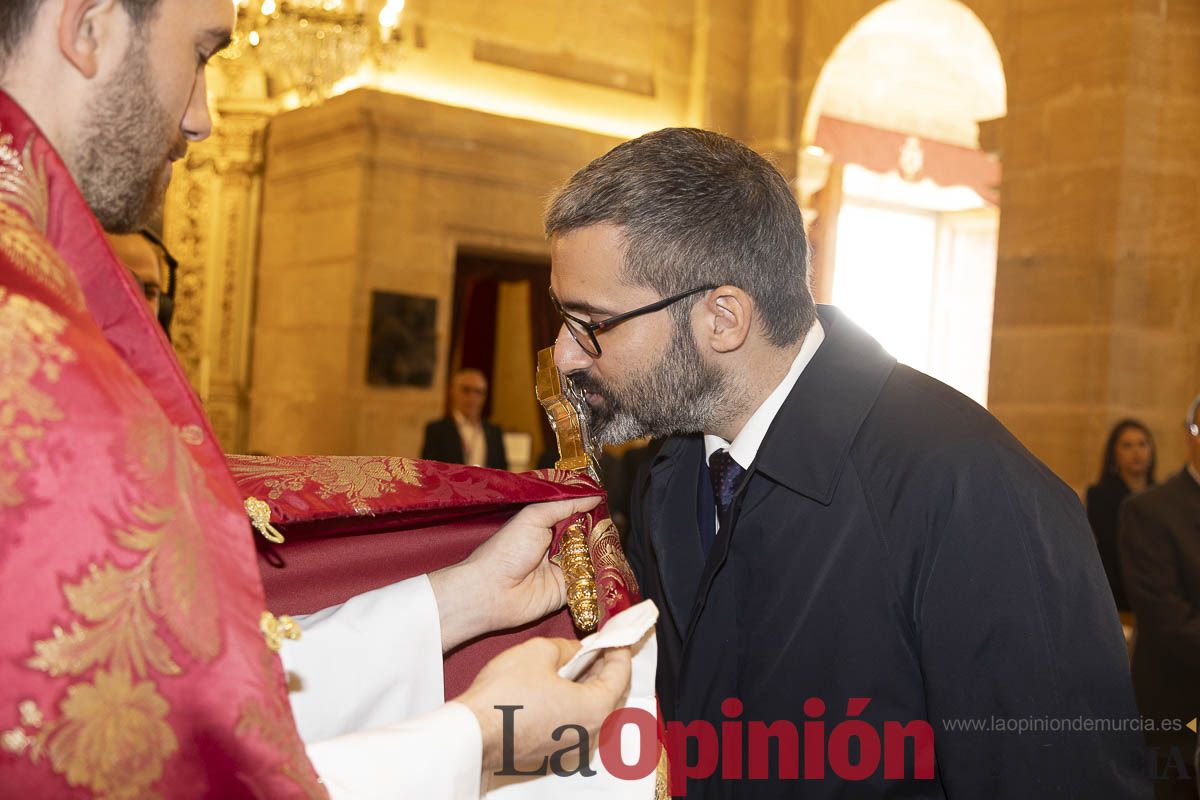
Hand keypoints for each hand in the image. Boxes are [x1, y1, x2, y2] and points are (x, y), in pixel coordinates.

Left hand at [429, 495, 600, 650]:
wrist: (492, 592)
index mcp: (547, 525)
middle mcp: (558, 546)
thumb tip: (594, 495)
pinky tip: (611, 568)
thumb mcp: (534, 517)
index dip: (593, 509)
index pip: (577, 513)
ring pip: (593, 557)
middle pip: (589, 536)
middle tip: (614, 528)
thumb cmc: (506, 551)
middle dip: (601, 532)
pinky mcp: (569, 590)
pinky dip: (600, 576)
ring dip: (602, 553)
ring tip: (614, 547)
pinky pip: (591, 581)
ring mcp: (564, 568)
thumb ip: (565, 505)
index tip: (608, 502)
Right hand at [457, 637, 632, 771]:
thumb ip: (567, 647)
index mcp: (596, 709)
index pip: (621, 673)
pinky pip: (575, 722)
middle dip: (606, 666)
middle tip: (600, 644)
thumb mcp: (539, 651)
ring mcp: (572, 747)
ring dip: (590, 684)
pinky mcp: (554, 752)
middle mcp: (590, 733)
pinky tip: (561, 684)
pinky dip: (575, 701)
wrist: (473, 733)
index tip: (617, 633)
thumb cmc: (505, 694)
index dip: (619, 648)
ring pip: (593, 709)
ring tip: (581, 660)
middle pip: (611, 694)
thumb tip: (576, 651)